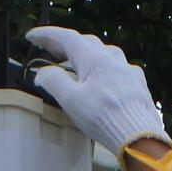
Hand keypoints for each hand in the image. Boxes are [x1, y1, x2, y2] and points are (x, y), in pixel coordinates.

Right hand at [26, 26, 170, 158]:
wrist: (139, 136)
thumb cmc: (103, 117)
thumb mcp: (71, 100)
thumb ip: (54, 81)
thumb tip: (43, 72)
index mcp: (95, 59)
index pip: (67, 37)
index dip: (47, 35)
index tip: (32, 36)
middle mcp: (114, 60)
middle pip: (86, 43)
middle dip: (65, 43)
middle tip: (48, 49)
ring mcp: (128, 71)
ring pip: (105, 53)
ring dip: (86, 53)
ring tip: (73, 62)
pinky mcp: (138, 85)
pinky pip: (117, 68)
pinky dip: (102, 68)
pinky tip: (102, 78)